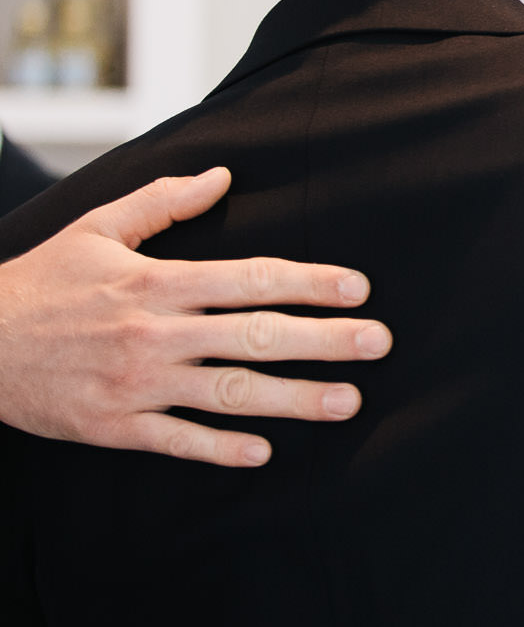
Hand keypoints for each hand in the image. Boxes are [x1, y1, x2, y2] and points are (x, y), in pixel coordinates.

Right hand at [0, 166, 390, 466]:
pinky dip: (221, 447)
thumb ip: (163, 202)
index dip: (309, 282)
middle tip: (379, 343)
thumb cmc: (42, 283)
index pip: (251, 279)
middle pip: (256, 336)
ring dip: (293, 400)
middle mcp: (155, 333)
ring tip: (347, 401)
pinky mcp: (113, 425)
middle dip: (324, 340)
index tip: (358, 288)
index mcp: (157, 282)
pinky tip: (265, 452)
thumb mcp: (96, 229)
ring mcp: (136, 383)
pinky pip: (177, 440)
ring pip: (230, 393)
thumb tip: (222, 175)